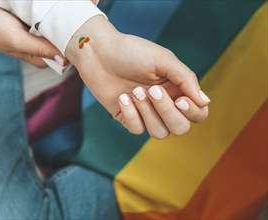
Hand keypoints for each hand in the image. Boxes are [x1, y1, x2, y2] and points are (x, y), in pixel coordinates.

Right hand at [0, 1, 64, 67]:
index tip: (71, 34)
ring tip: (54, 14)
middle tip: (64, 20)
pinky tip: (49, 10)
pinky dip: (50, 14)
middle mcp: (41, 48)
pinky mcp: (36, 22)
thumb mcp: (17, 40)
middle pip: (62, 43)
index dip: (68, 46)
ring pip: (58, 30)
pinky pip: (49, 19)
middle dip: (65, 32)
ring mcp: (39, 35)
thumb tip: (64, 60)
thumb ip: (40, 50)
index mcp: (39, 58)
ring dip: (57, 21)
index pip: (63, 56)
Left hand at [67, 16, 209, 138]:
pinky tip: (122, 96)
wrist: (99, 53)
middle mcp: (164, 104)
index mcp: (177, 89)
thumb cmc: (132, 51)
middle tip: (151, 90)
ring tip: (135, 91)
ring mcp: (145, 113)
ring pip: (159, 133)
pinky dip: (130, 113)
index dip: (192, 112)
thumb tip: (205, 101)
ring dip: (147, 112)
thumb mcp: (163, 59)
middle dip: (166, 112)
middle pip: (180, 128)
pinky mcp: (127, 118)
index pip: (197, 113)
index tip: (180, 100)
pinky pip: (136, 129)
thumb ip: (186, 79)